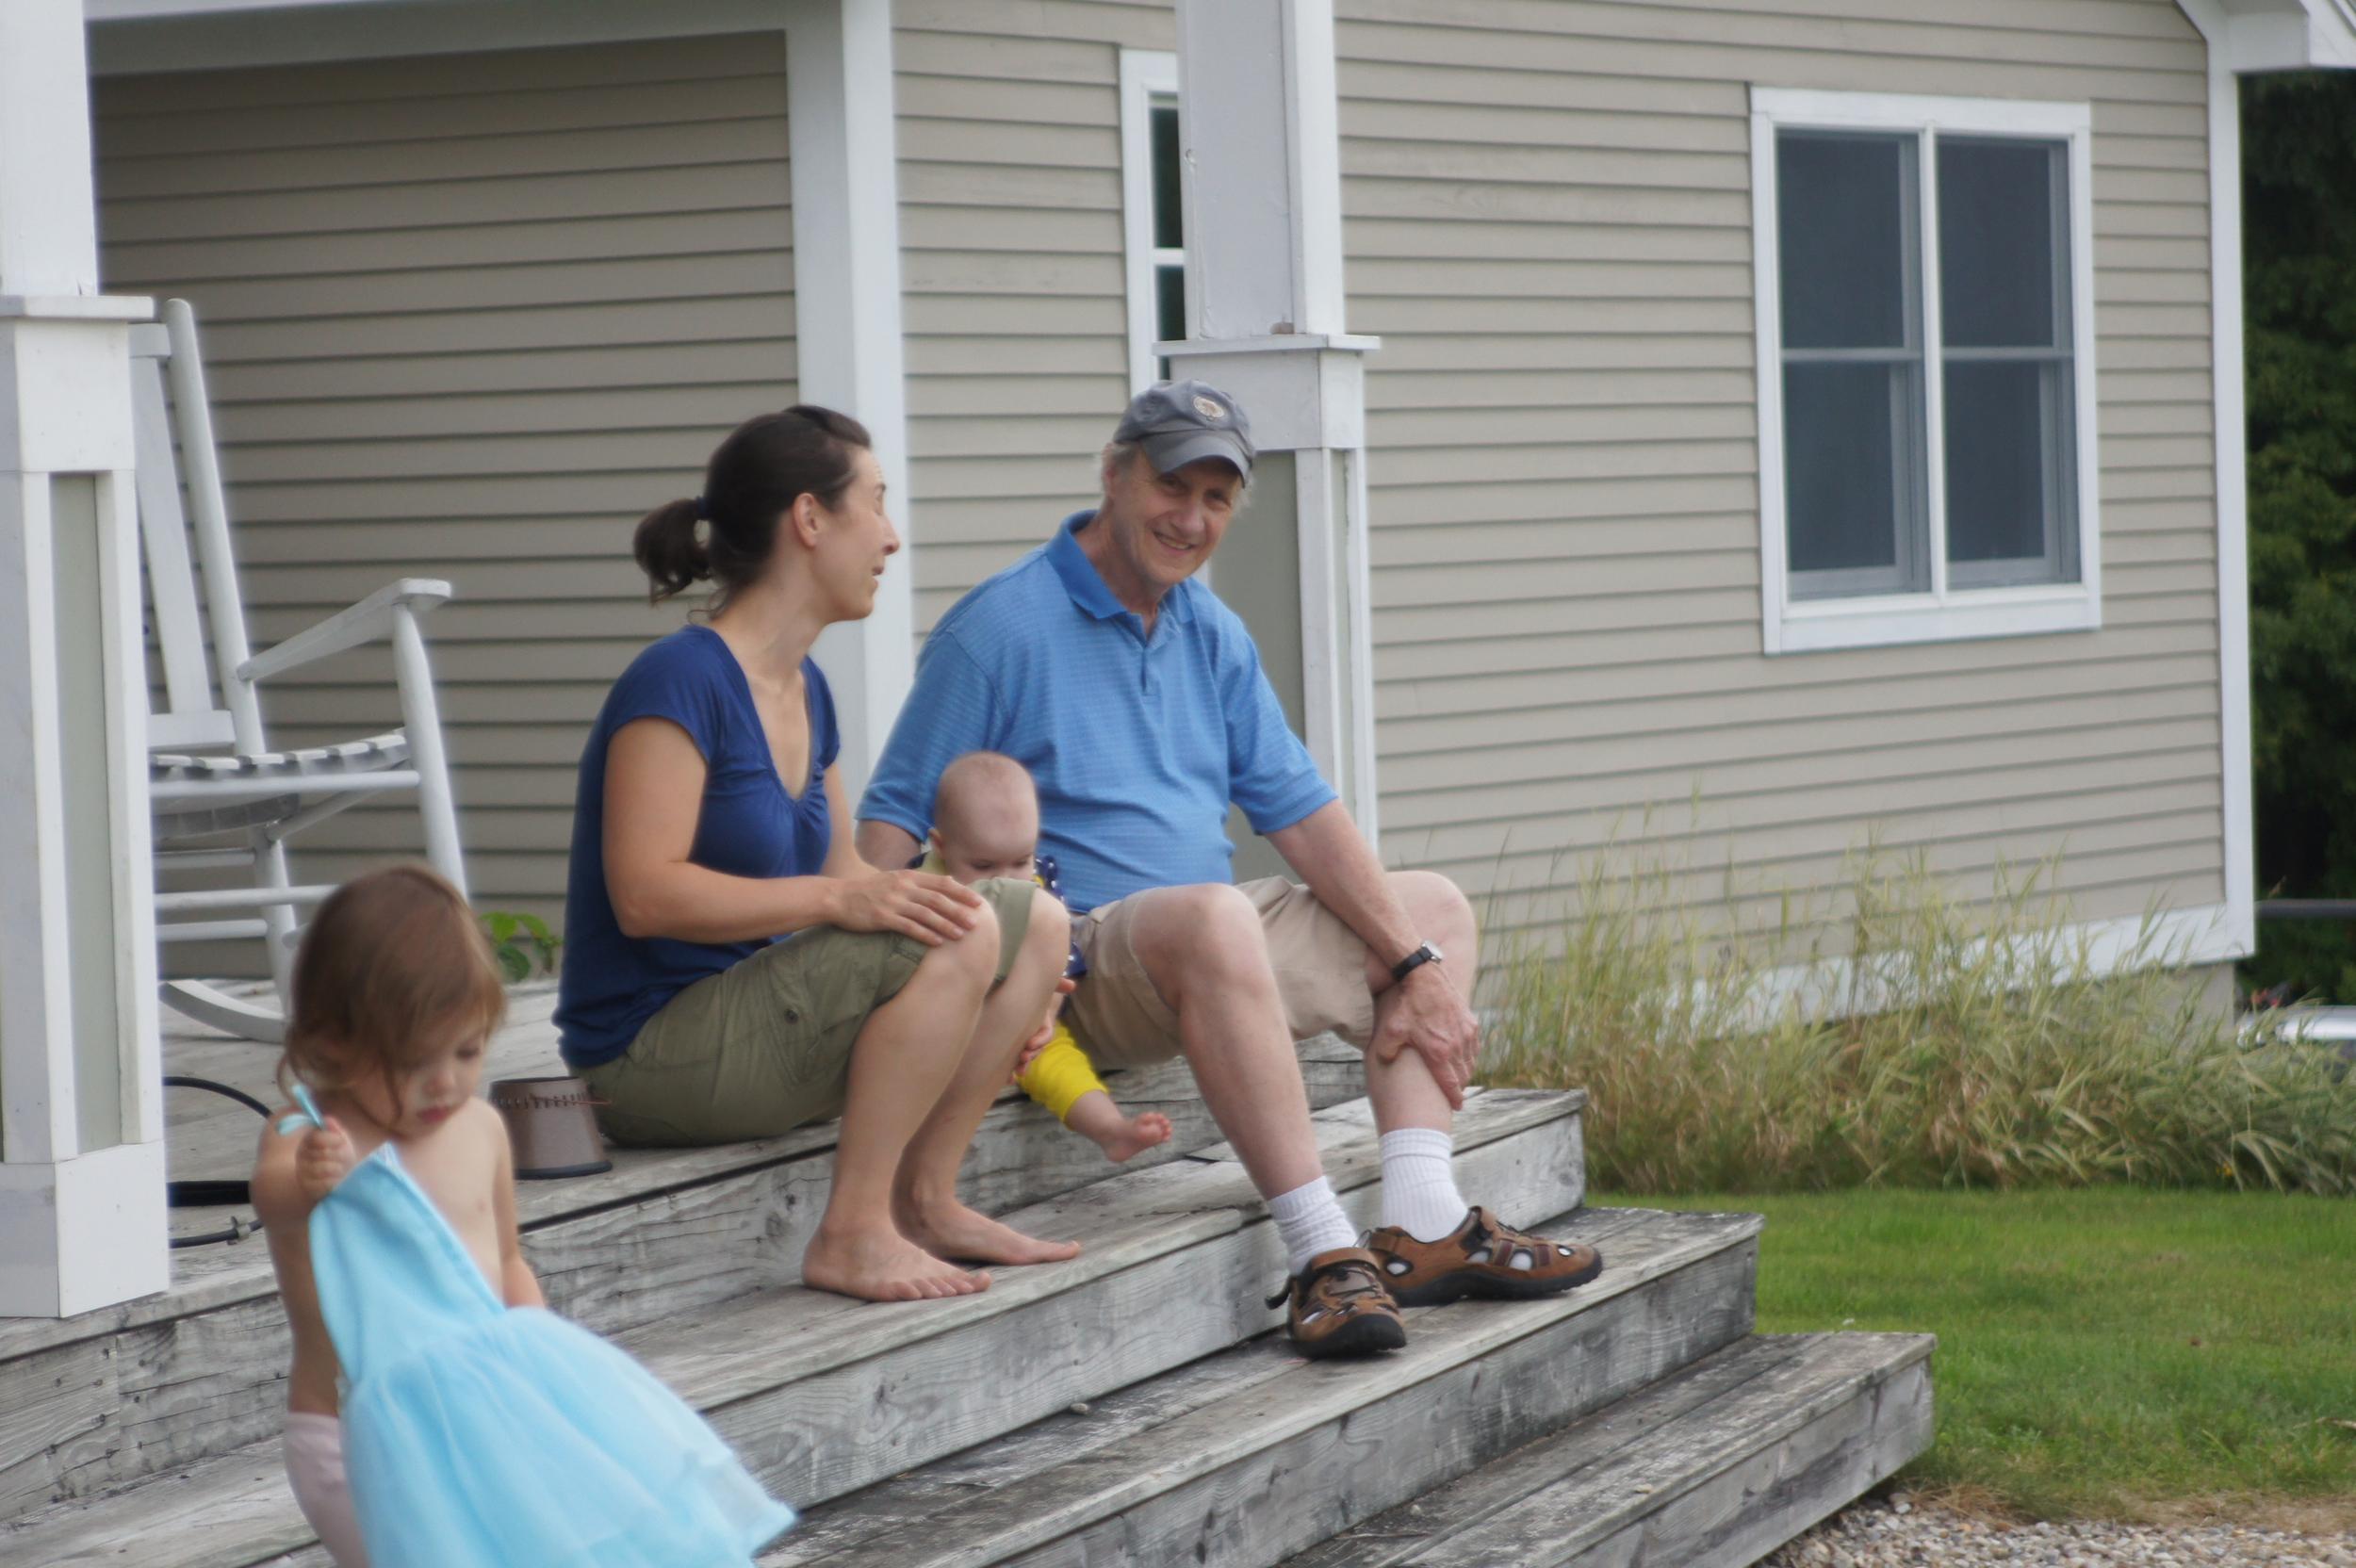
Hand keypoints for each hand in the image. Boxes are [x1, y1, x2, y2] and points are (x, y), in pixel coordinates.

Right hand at [296, 1117, 358, 1202]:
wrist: (338, 1180)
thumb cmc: (340, 1157)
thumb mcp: (340, 1141)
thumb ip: (335, 1130)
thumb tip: (328, 1120)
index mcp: (307, 1142)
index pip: (315, 1137)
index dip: (331, 1138)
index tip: (341, 1141)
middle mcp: (301, 1157)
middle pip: (323, 1153)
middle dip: (339, 1155)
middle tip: (344, 1157)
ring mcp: (302, 1173)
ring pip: (325, 1168)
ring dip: (338, 1168)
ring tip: (340, 1169)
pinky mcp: (308, 1188)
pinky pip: (325, 1183)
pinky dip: (336, 1182)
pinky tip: (337, 1180)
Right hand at [829, 870, 985, 943]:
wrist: (839, 897)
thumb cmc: (870, 889)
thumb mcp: (896, 878)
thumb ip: (923, 881)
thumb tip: (950, 880)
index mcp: (909, 876)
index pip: (941, 883)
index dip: (962, 893)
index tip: (978, 902)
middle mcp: (904, 887)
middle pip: (937, 899)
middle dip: (958, 911)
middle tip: (975, 922)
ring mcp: (894, 902)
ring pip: (926, 914)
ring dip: (945, 925)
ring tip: (960, 935)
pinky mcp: (883, 918)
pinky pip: (909, 927)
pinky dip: (925, 934)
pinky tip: (937, 942)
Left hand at [1015, 979, 1076, 1078]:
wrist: (1003, 989)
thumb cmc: (1024, 986)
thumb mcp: (1040, 985)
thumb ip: (1055, 984)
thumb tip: (1072, 985)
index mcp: (1039, 1022)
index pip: (1045, 1035)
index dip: (1040, 1040)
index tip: (1030, 1044)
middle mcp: (1030, 1034)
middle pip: (1035, 1050)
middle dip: (1031, 1056)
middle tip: (1022, 1058)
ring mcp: (1019, 1041)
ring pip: (1024, 1058)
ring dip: (1022, 1066)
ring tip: (1015, 1072)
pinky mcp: (1005, 1046)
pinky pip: (1009, 1061)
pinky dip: (1009, 1072)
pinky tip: (1006, 1079)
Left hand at [1369, 963, 1479, 1109]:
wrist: (1425, 978)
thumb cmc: (1407, 1006)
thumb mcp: (1390, 1030)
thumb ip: (1385, 1051)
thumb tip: (1384, 1061)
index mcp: (1438, 1053)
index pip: (1450, 1084)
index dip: (1454, 1098)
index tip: (1457, 1107)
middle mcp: (1456, 1047)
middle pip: (1462, 1076)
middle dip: (1458, 1087)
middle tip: (1453, 1093)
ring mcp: (1467, 1035)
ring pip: (1470, 1062)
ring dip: (1465, 1072)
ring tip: (1457, 1077)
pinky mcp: (1471, 1024)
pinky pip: (1474, 1047)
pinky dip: (1469, 1055)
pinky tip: (1462, 1056)